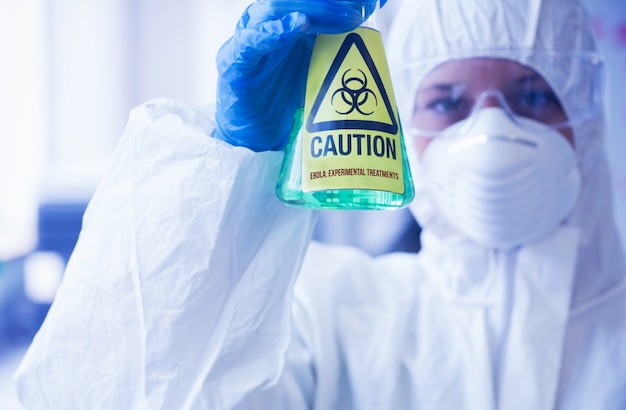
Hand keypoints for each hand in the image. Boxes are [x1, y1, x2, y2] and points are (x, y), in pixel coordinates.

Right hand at [214, 0, 377, 151]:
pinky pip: (252, 41)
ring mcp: (248, 40)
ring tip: (346, 18)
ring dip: (314, 10)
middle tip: (363, 10)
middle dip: (332, 2)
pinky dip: (274, 31)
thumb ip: (335, 46)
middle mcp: (264, 23)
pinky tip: (298, 25)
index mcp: (284, 21)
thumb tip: (370, 29)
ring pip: (275, 9)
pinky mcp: (234, 64)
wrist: (254, 137)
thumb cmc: (284, 100)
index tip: (374, 3)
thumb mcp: (317, 68)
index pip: (311, 0)